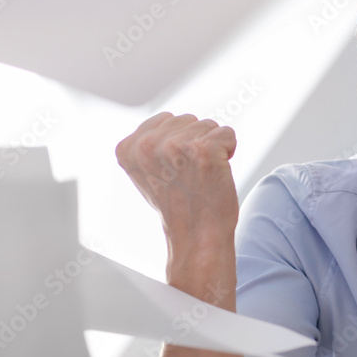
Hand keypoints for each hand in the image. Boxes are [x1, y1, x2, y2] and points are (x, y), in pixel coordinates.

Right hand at [116, 113, 238, 262]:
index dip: (178, 142)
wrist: (198, 236)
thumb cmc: (180, 206)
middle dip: (196, 142)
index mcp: (128, 149)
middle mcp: (147, 145)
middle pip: (188, 120)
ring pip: (208, 125)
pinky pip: (226, 133)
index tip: (175, 169)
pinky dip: (228, 151)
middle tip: (191, 174)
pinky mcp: (203, 150)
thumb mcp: (147, 173)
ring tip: (202, 175)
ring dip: (213, 147)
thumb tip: (168, 121)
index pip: (166, 119)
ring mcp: (174, 146)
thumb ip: (151, 144)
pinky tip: (217, 172)